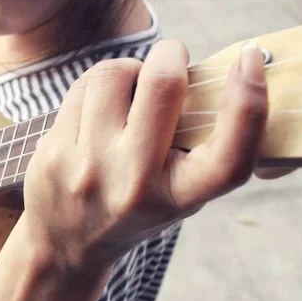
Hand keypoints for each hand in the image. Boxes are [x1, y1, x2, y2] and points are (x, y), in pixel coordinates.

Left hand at [23, 40, 268, 270]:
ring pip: (110, 74)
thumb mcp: (180, 194)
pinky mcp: (51, 151)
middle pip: (161, 86)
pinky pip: (79, 89)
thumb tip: (223, 74)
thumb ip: (202, 149)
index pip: (228, 155)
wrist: (66, 244)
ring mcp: (85, 165)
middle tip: (171, 59)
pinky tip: (97, 110)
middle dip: (170, 56)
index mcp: (177, 197)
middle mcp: (131, 181)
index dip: (250, 100)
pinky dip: (96, 87)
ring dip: (127, 71)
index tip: (248, 59)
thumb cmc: (135, 209)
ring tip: (128, 91)